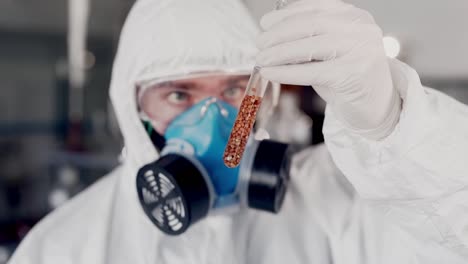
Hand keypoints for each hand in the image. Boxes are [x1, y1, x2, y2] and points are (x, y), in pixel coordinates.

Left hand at [256, 0, 400, 139]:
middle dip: (278, 34)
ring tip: (261, 59)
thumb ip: (307, 39)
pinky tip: (271, 73)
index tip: (265, 23)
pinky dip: (287, 72)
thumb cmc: (347, 77)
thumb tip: (270, 36)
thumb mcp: (328, 51)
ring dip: (279, 53)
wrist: (375, 106)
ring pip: (309, 46)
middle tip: (259, 44)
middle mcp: (360, 28)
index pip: (314, 7)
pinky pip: (312, 71)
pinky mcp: (353, 74)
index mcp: (354, 16)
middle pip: (310, 24)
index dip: (285, 14)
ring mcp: (360, 50)